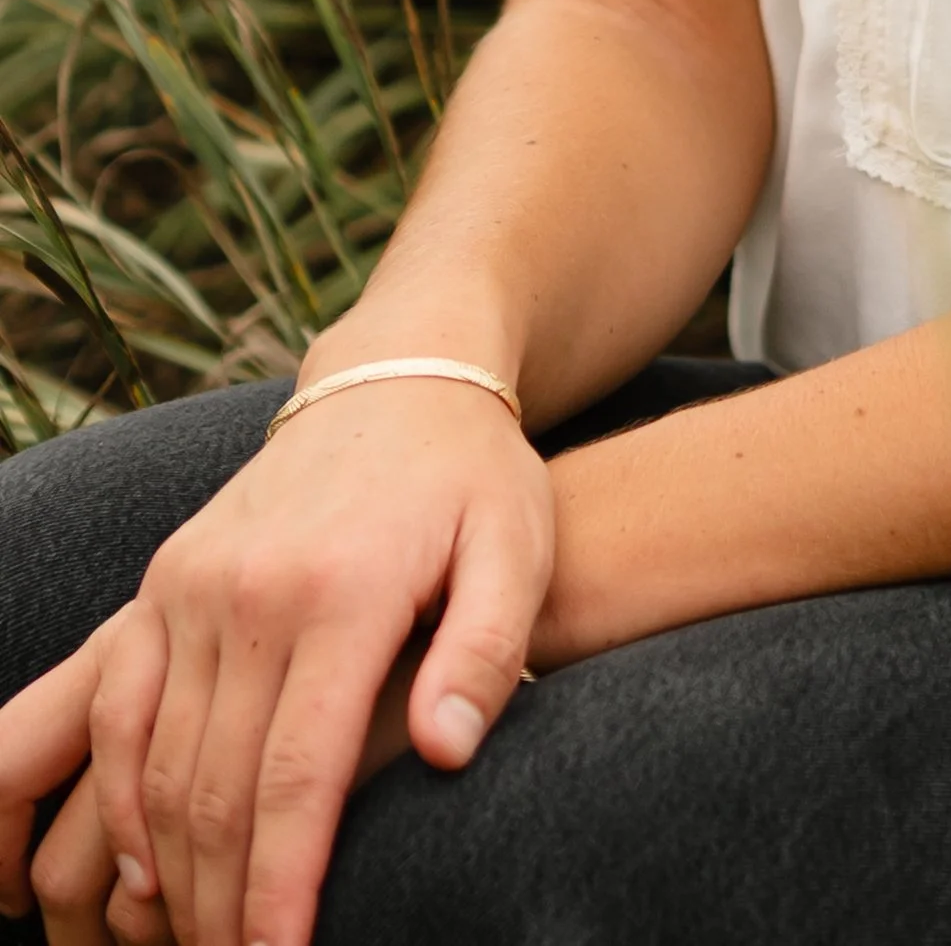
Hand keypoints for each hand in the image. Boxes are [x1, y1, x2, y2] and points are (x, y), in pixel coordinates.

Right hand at [0, 379, 552, 945]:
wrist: (398, 378)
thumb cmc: (472, 477)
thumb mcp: (516, 546)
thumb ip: (488, 650)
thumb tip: (445, 752)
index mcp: (342, 589)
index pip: (298, 776)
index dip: (286, 886)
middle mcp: (251, 590)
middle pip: (218, 790)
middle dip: (228, 902)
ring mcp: (195, 583)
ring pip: (160, 766)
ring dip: (174, 872)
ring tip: (209, 940)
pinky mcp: (165, 581)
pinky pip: (117, 712)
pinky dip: (120, 801)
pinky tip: (146, 869)